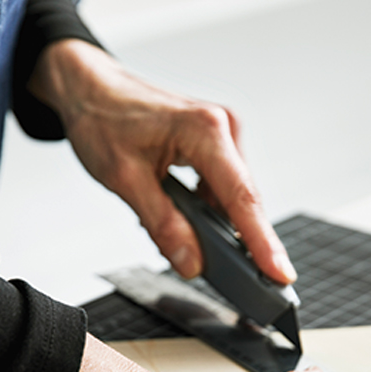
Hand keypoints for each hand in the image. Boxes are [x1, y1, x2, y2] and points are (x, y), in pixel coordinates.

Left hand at [27, 39, 296, 283]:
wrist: (90, 87)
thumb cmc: (103, 118)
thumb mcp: (124, 179)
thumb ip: (161, 223)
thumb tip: (191, 262)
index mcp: (205, 130)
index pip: (241, 197)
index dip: (262, 242)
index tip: (280, 275)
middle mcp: (222, 129)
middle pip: (243, 200)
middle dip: (239, 244)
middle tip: (236, 284)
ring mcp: (221, 136)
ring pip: (230, 199)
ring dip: (211, 227)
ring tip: (179, 240)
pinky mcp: (214, 146)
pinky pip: (219, 191)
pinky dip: (203, 213)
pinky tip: (178, 219)